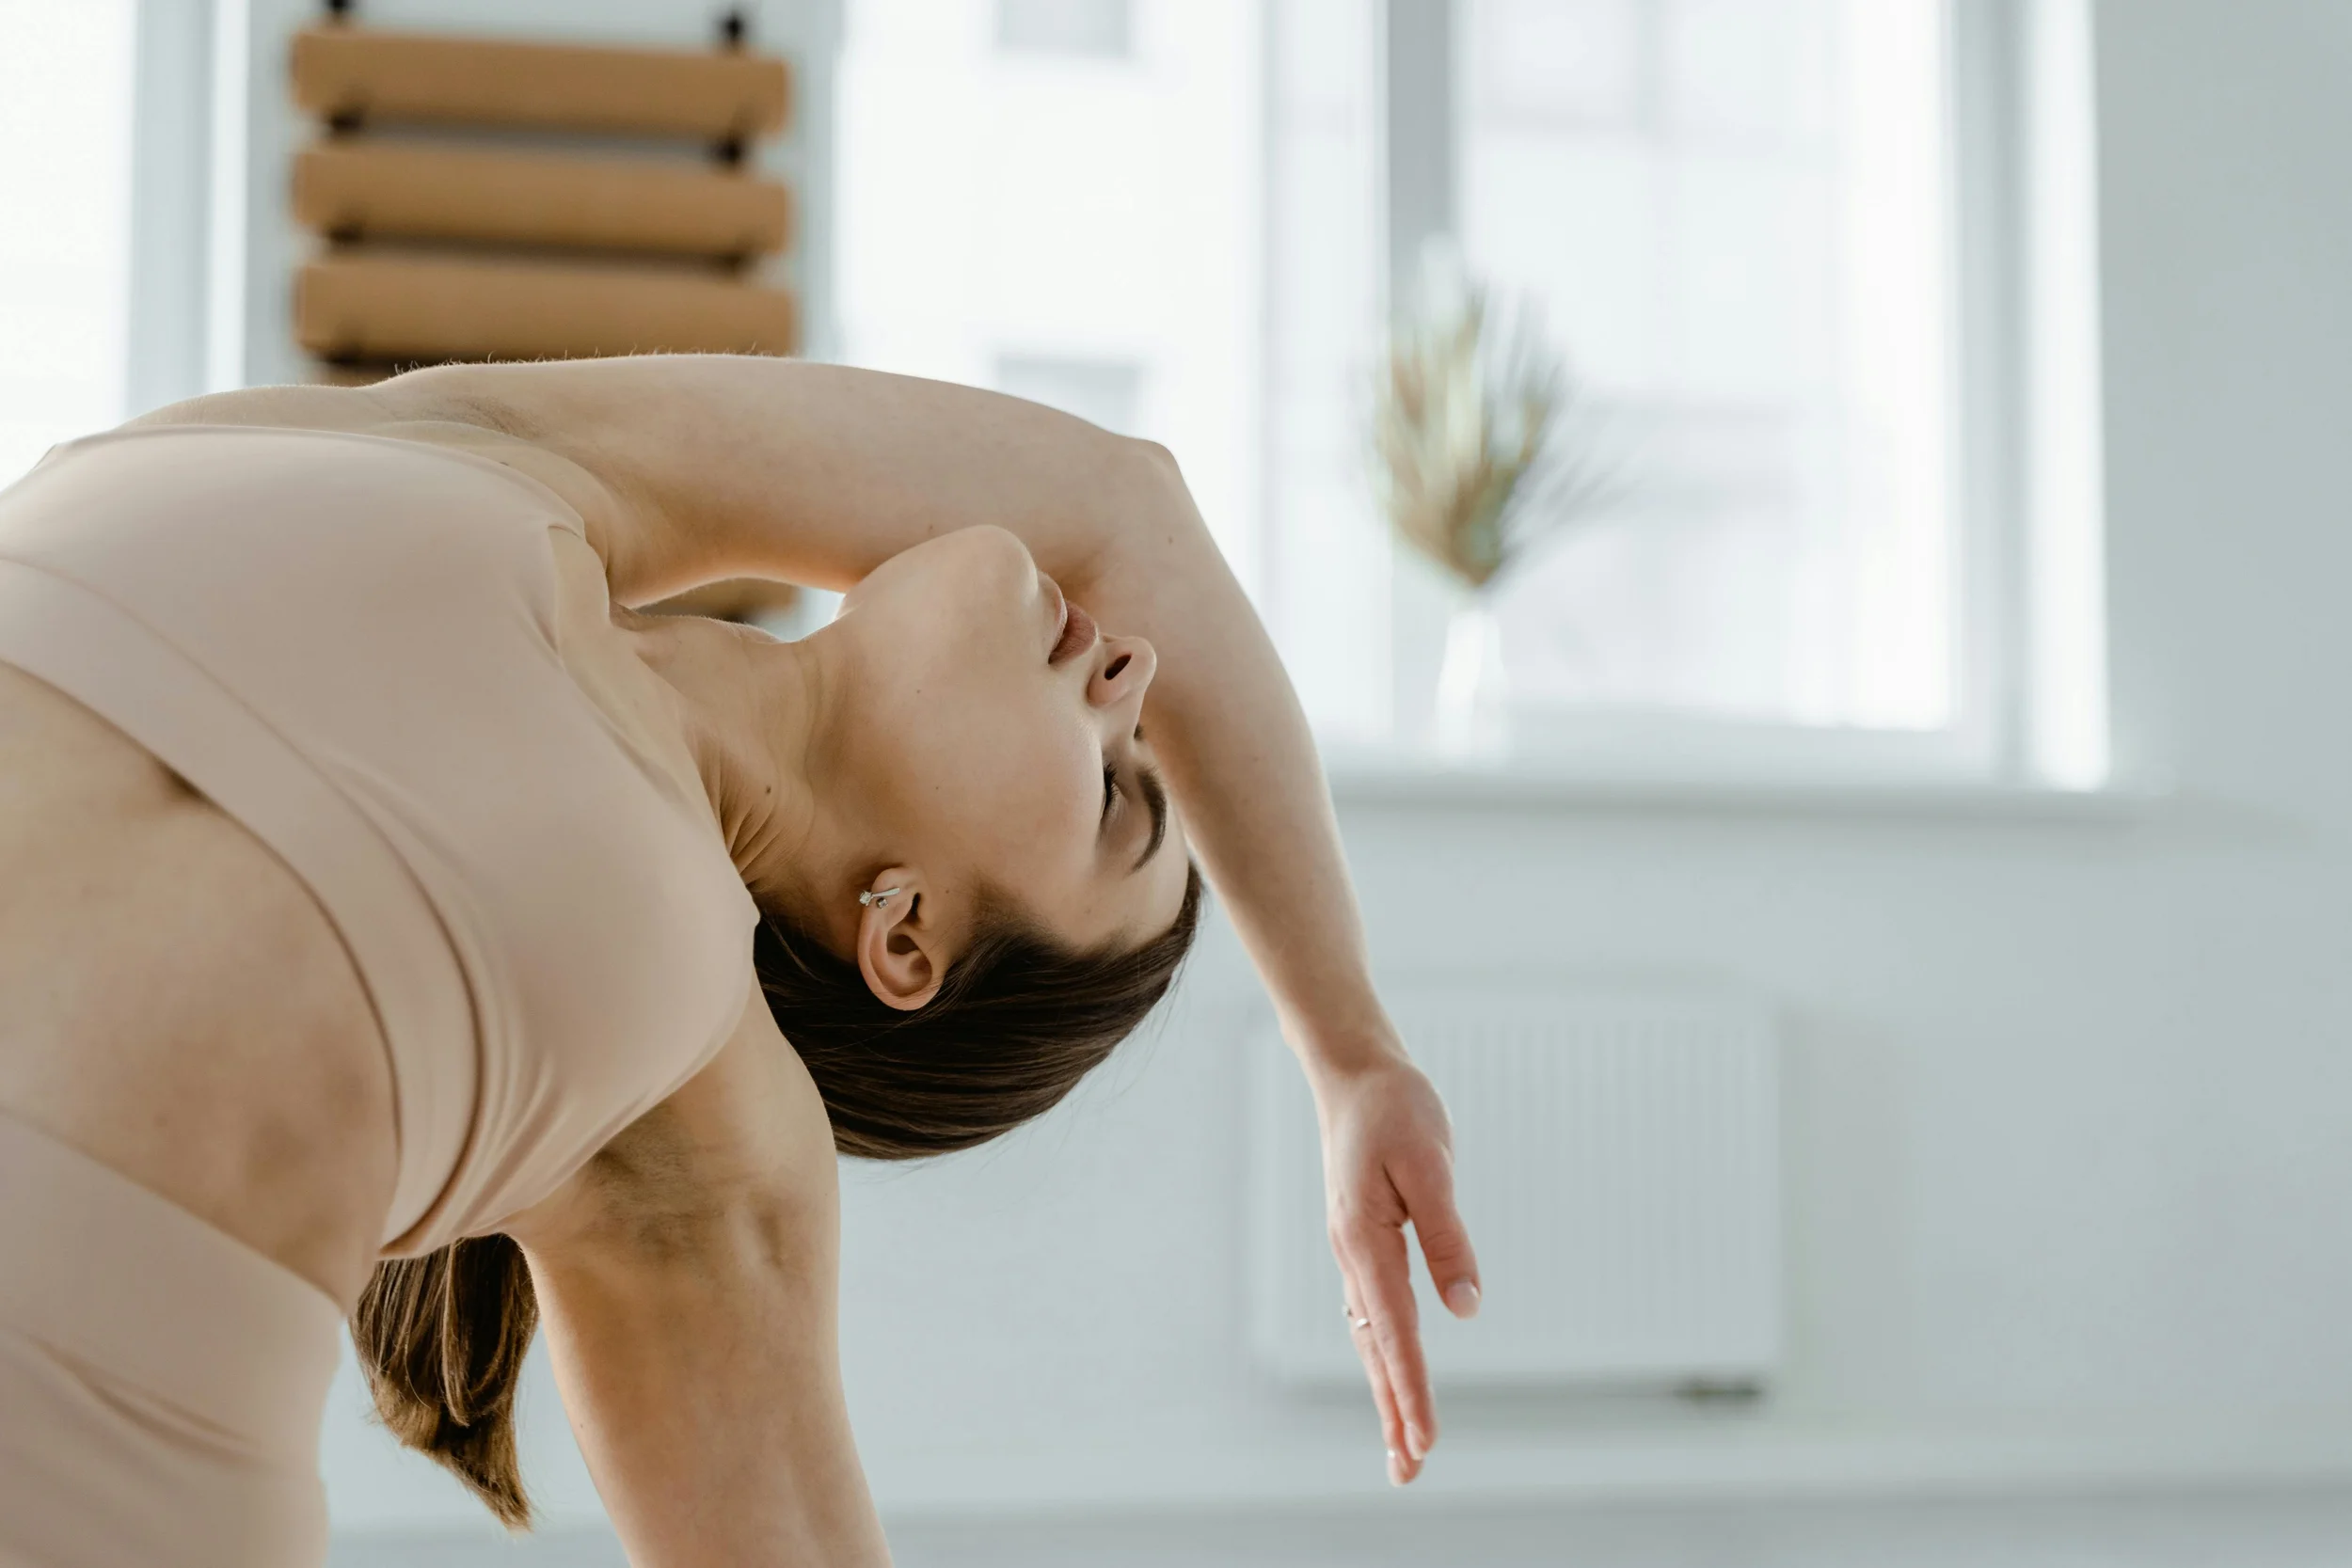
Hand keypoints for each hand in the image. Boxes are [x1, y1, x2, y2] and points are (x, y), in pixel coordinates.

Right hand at [1311, 1047, 1480, 1485]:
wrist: (1355, 1074)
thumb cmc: (1395, 1111)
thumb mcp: (1430, 1165)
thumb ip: (1447, 1237)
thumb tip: (1466, 1308)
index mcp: (1365, 1241)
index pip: (1395, 1332)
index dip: (1411, 1389)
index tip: (1425, 1440)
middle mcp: (1353, 1256)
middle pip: (1375, 1350)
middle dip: (1394, 1411)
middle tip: (1408, 1473)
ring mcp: (1354, 1252)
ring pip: (1370, 1337)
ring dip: (1387, 1391)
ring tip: (1401, 1445)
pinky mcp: (1363, 1243)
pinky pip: (1372, 1314)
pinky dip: (1382, 1354)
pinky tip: (1390, 1374)